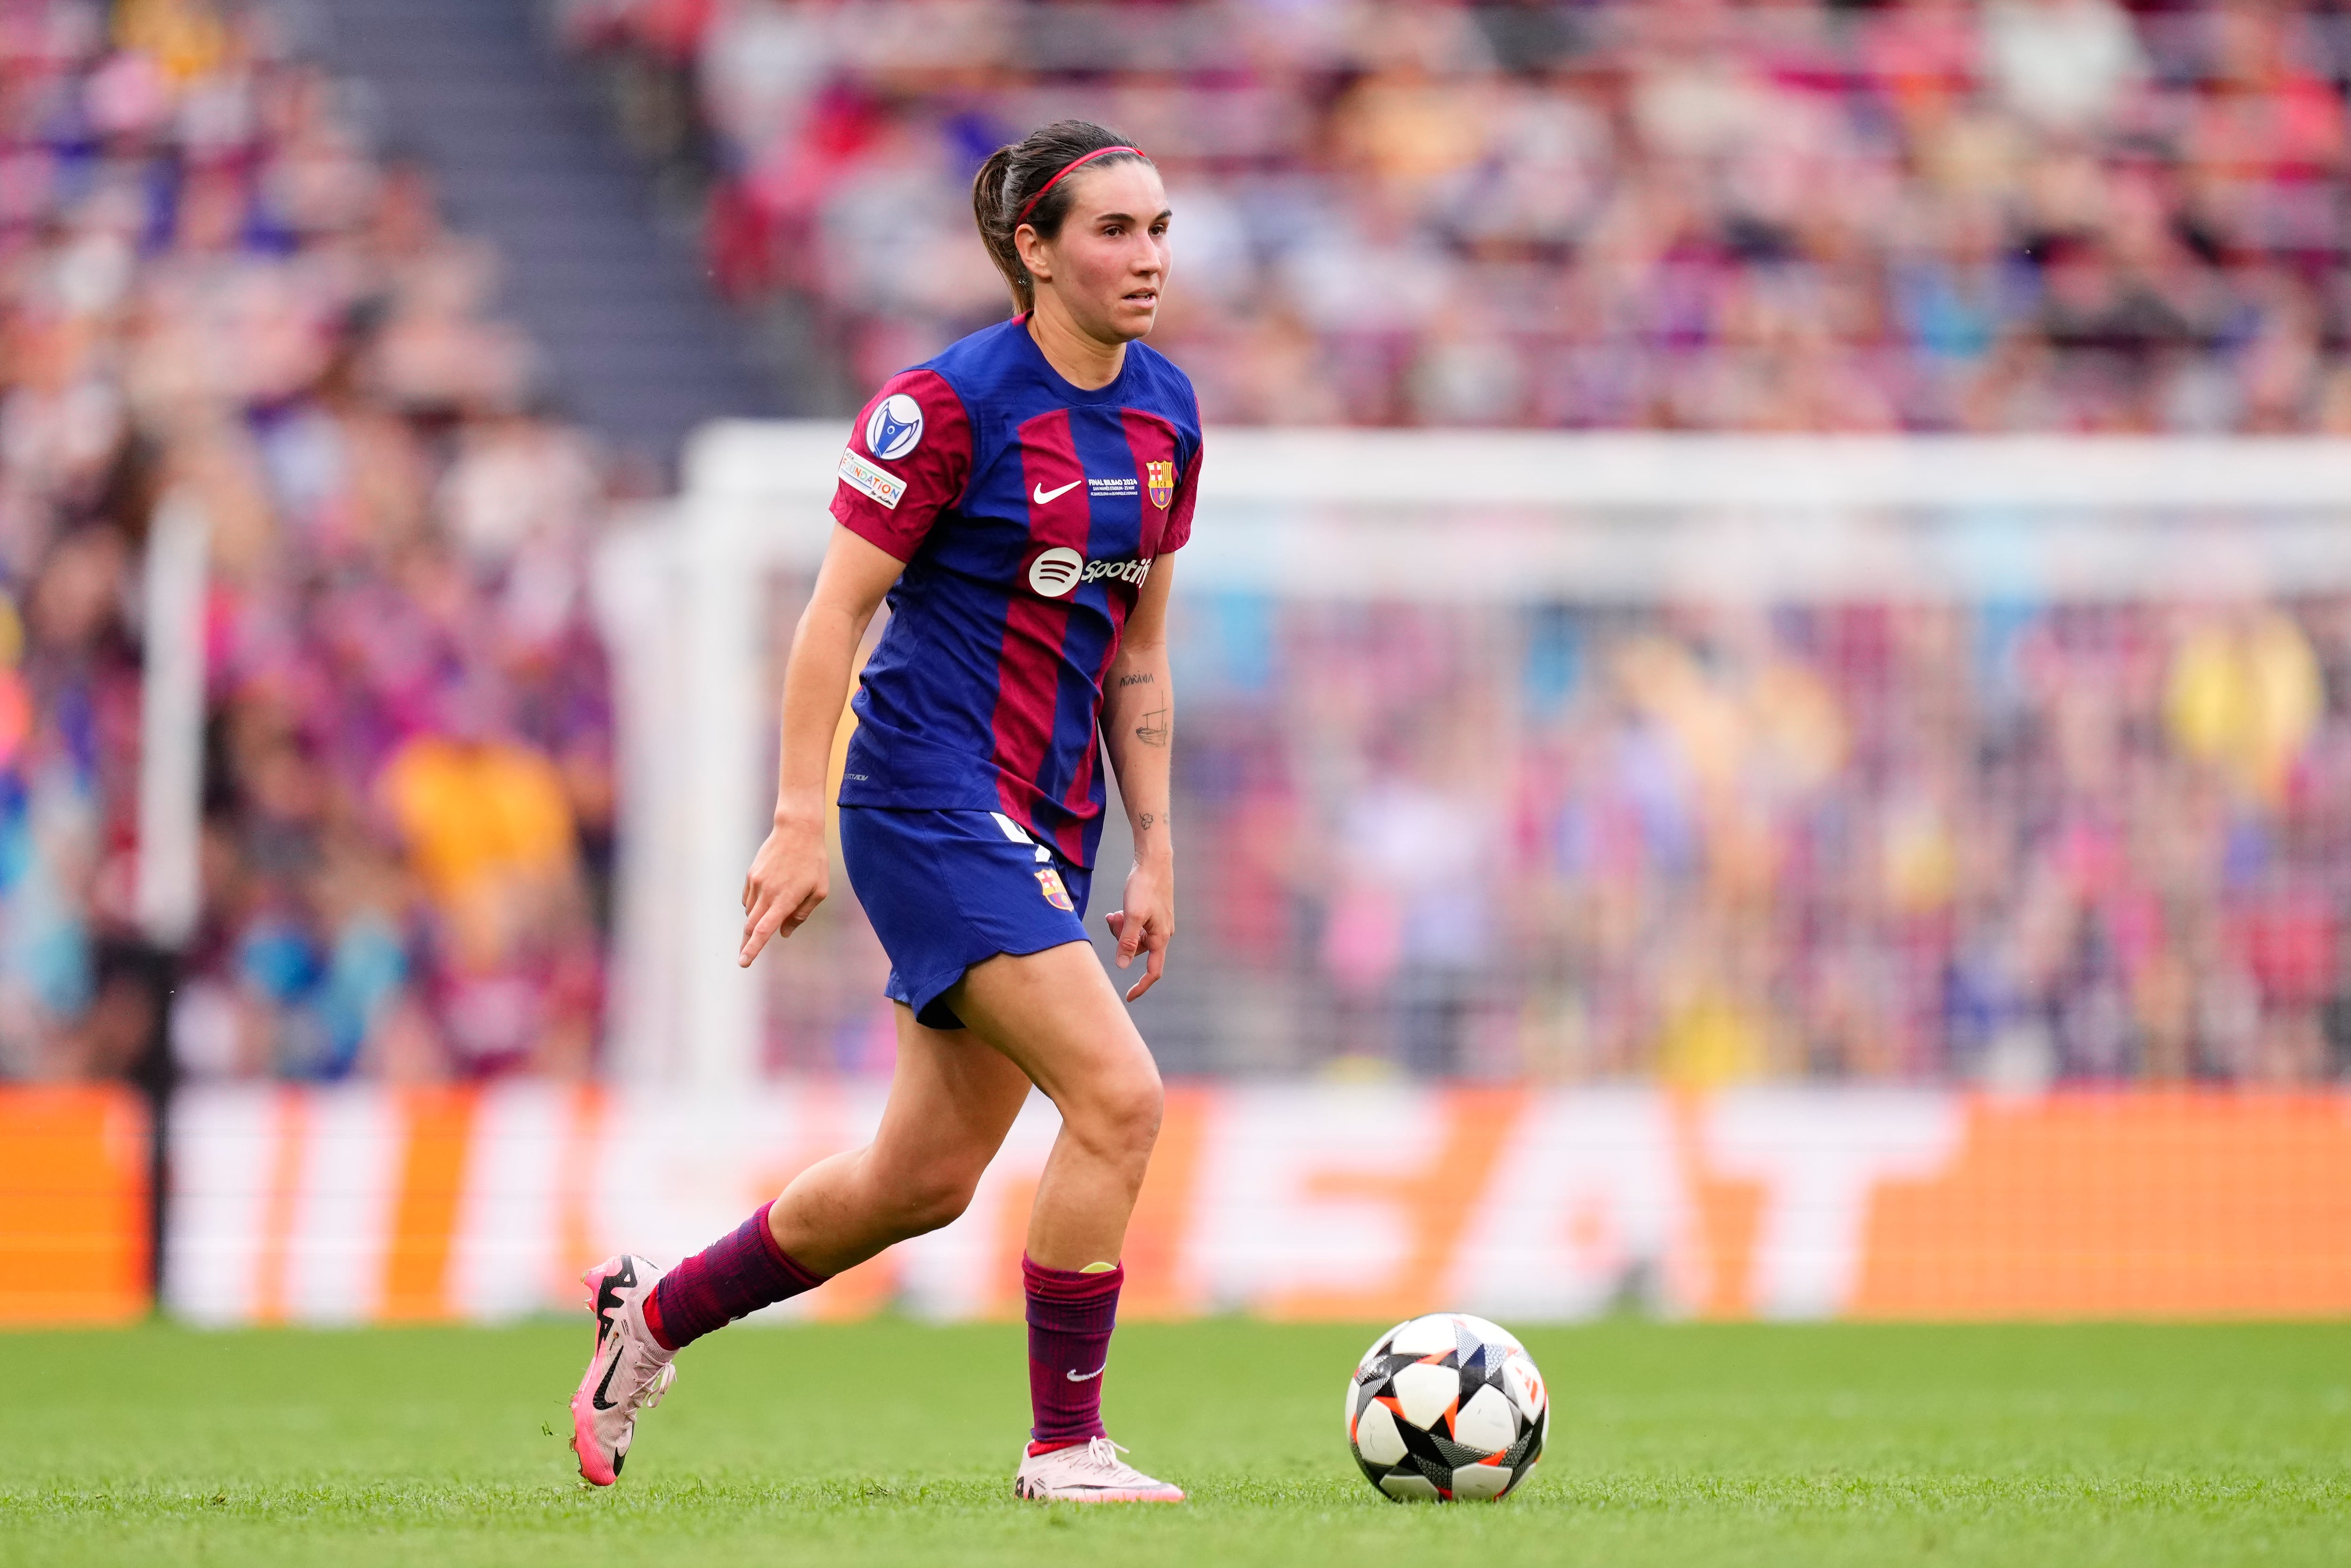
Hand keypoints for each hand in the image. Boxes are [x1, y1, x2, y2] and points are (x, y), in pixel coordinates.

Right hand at [739, 811, 827, 966]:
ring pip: (750, 912)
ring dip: (756, 920)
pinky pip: (748, 898)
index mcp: (784, 900)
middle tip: (744, 958)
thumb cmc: (814, 861)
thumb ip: (801, 915)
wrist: (796, 830)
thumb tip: (784, 932)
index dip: (753, 948)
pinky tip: (768, 898)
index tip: (744, 962)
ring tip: (774, 911)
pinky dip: (755, 905)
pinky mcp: (751, 875)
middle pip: (751, 926)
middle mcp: (766, 893)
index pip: (763, 930)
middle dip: (747, 943)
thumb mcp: (818, 891)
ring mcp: (756, 883)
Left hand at [1104, 859, 1172, 1001]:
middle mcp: (1162, 932)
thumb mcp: (1132, 915)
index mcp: (1160, 937)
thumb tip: (1121, 966)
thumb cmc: (1144, 886)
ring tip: (1113, 914)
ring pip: (1135, 937)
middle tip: (1112, 921)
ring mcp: (1158, 922)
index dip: (1141, 986)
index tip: (1128, 997)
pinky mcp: (1153, 912)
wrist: (1154, 861)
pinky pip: (1136, 926)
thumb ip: (1127, 941)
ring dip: (1121, 930)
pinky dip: (1125, 922)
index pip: (1153, 970)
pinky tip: (1118, 910)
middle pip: (1138, 951)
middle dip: (1121, 942)